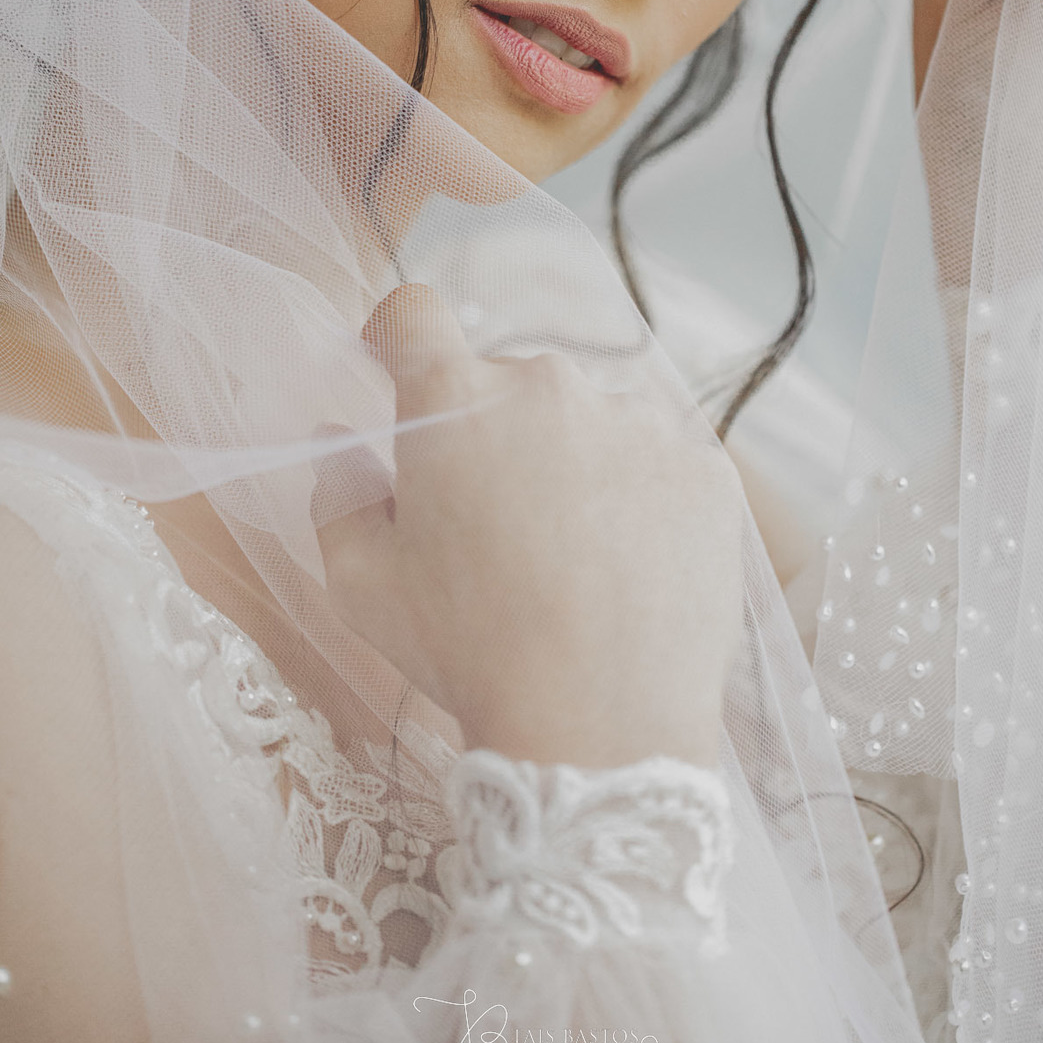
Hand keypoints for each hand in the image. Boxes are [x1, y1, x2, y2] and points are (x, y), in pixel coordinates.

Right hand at [315, 284, 742, 768]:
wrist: (602, 729)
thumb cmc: (467, 653)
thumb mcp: (362, 586)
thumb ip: (338, 493)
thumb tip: (337, 438)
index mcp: (456, 399)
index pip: (416, 314)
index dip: (399, 335)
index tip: (399, 367)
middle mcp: (552, 384)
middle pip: (509, 381)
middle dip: (493, 431)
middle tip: (493, 522)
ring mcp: (639, 419)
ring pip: (590, 420)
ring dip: (572, 462)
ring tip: (571, 559)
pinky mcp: (706, 465)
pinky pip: (659, 460)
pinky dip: (639, 498)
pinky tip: (627, 569)